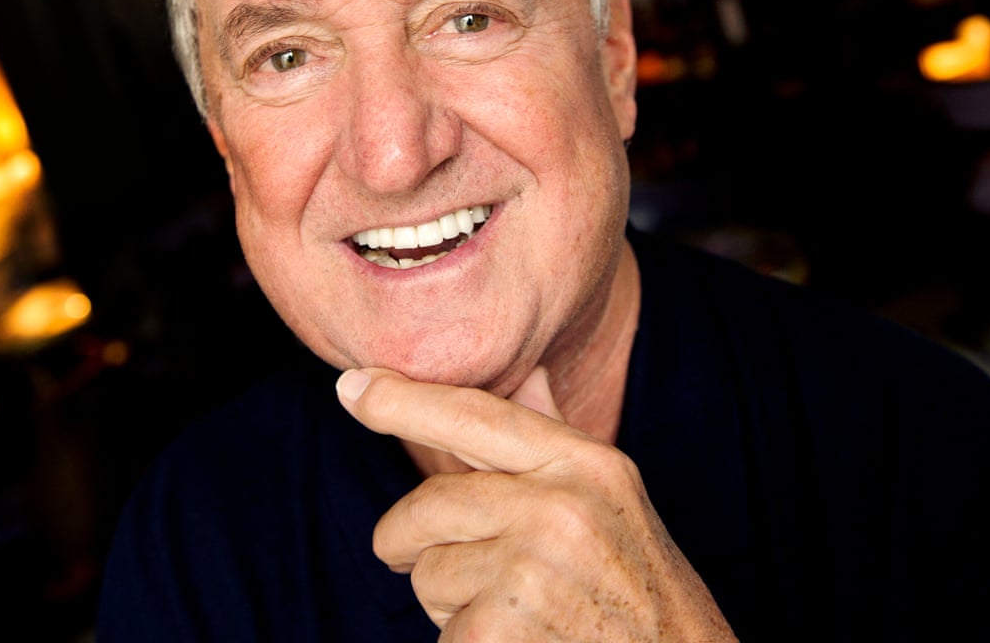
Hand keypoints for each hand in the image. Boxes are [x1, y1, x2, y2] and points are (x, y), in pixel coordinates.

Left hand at [336, 366, 736, 641]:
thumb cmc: (638, 586)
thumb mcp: (610, 499)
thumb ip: (554, 439)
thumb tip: (526, 372)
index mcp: (586, 465)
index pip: (475, 416)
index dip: (404, 399)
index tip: (351, 386)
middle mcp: (561, 507)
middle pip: (427, 506)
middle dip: (415, 542)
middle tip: (461, 568)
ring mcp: (534, 570)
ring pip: (426, 576)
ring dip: (453, 605)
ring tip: (521, 614)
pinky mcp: (503, 630)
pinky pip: (441, 634)